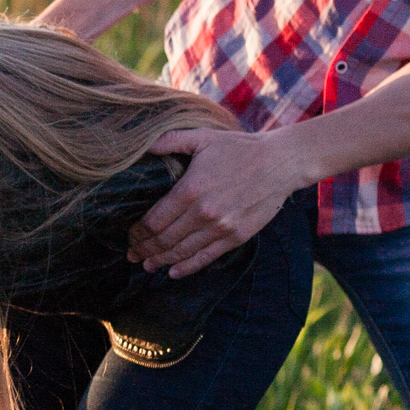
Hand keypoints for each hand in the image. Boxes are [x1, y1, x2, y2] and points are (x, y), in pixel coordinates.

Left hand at [128, 127, 309, 277]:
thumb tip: (145, 144)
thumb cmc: (239, 148)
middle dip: (144, 249)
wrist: (280, 163)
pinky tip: (174, 272)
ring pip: (182, 252)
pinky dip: (187, 267)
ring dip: (161, 261)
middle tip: (132, 255)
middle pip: (164, 240)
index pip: (154, 220)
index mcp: (189, 190)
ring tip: (148, 265)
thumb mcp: (202, 137)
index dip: (138, 233)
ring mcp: (220, 228)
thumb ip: (171, 141)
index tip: (130, 237)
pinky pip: (206, 257)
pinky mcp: (236, 237)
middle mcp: (202, 213)